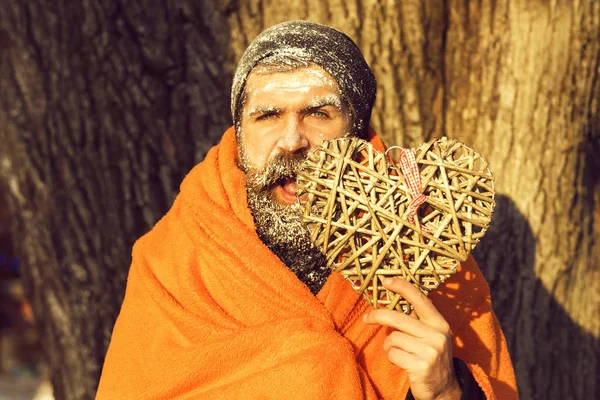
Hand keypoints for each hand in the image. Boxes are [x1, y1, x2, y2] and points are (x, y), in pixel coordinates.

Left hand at [363, 278, 461, 399]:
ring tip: (398, 352)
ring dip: (389, 345)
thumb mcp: (430, 335)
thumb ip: (415, 321)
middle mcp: (437, 335)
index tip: (386, 281)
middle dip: (377, 315)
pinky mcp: (421, 366)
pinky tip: (401, 362)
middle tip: (366, 318)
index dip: (402, 287)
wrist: (443, 388)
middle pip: (398, 318)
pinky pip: (393, 354)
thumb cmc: (429, 356)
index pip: (420, 299)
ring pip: (393, 338)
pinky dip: (391, 357)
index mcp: (439, 323)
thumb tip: (389, 304)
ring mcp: (430, 351)